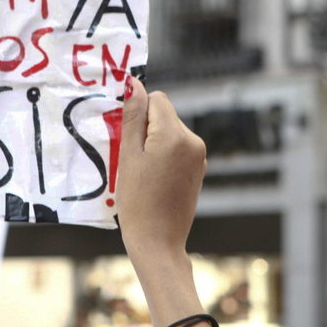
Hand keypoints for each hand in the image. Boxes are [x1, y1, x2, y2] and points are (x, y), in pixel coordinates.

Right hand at [116, 77, 206, 257]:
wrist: (158, 241)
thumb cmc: (137, 201)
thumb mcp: (128, 156)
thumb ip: (133, 118)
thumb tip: (134, 84)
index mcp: (175, 135)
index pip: (156, 99)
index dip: (138, 112)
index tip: (126, 136)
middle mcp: (194, 141)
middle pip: (164, 115)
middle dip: (145, 129)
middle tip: (130, 158)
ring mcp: (200, 157)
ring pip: (170, 132)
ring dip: (153, 143)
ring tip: (142, 172)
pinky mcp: (199, 170)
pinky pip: (178, 149)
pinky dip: (163, 156)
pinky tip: (153, 179)